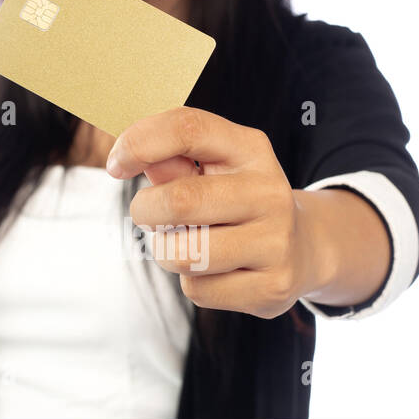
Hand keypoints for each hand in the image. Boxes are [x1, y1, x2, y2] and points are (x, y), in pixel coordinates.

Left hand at [105, 106, 323, 319]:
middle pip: (179, 201)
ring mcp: (276, 241)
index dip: (139, 143)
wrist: (302, 247)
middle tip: (148, 215)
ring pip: (182, 254)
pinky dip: (192, 282)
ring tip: (186, 241)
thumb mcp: (210, 165)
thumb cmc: (234, 198)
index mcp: (250, 149)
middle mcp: (269, 192)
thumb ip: (168, 157)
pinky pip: (199, 289)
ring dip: (165, 250)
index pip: (187, 129)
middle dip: (145, 211)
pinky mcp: (273, 286)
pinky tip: (216, 270)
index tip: (116, 165)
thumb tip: (129, 157)